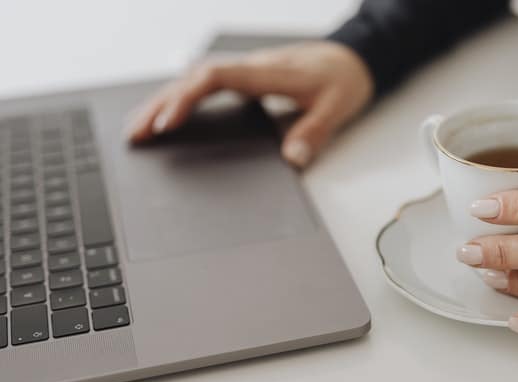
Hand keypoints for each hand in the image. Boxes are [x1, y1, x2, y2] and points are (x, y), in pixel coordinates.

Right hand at [126, 41, 372, 167]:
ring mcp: (246, 72)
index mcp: (267, 72)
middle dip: (161, 104)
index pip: (216, 79)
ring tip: (138, 126)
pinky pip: (207, 85)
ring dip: (165, 101)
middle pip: (194, 79)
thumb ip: (315, 132)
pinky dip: (183, 99)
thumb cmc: (343, 80)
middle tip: (135, 132)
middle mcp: (250, 68)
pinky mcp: (247, 79)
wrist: (354, 58)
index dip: (188, 99)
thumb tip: (293, 159)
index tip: (168, 123)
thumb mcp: (338, 108)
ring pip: (195, 80)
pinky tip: (168, 114)